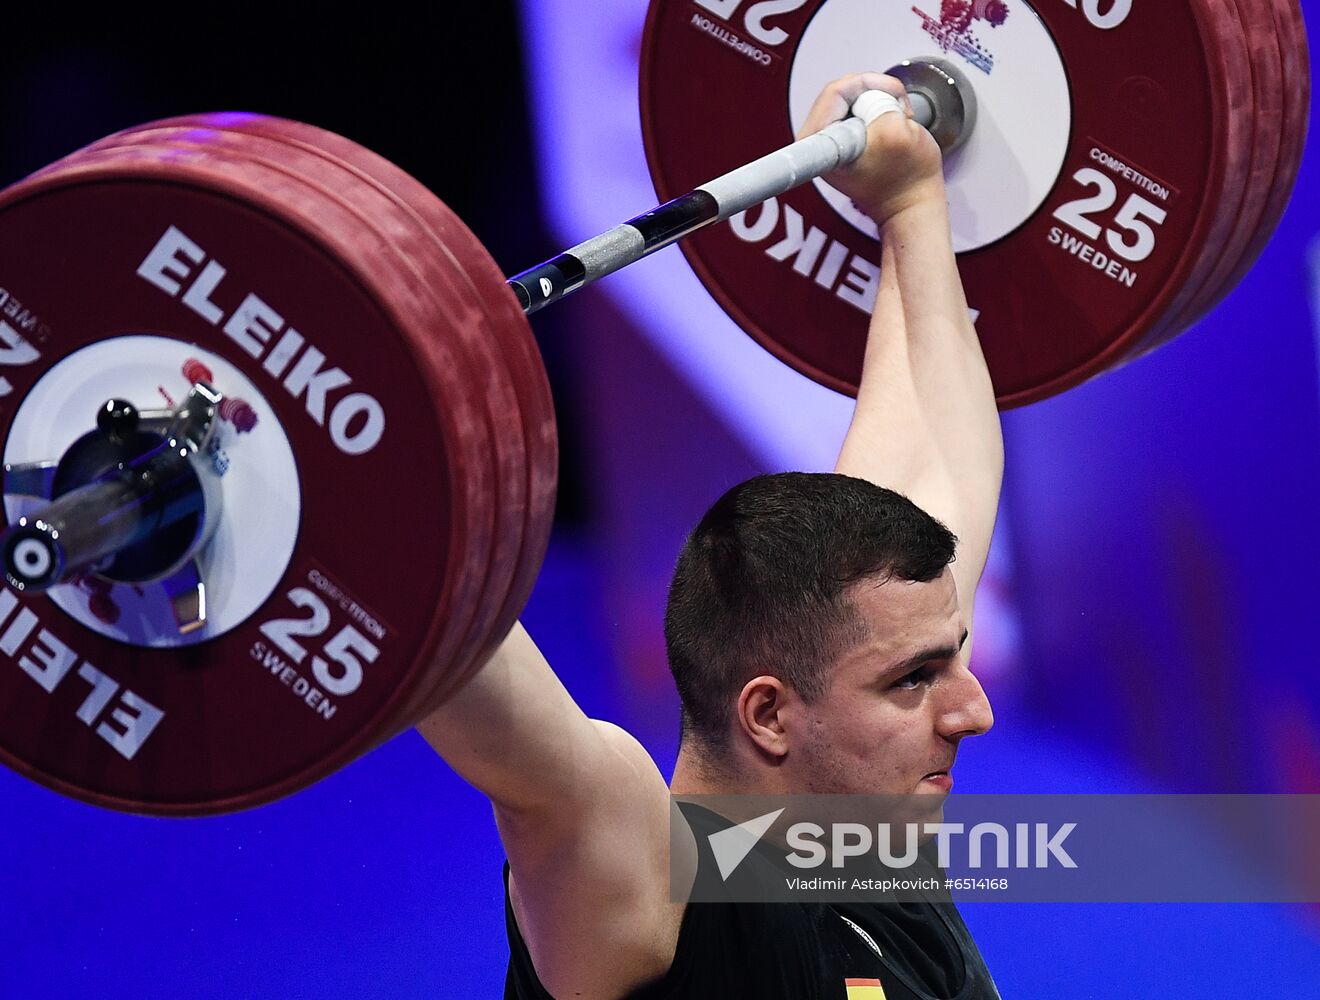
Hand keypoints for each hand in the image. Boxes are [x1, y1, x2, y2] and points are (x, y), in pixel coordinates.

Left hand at [798, 72, 944, 225]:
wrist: (911, 203)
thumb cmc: (905, 179)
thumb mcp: (897, 133)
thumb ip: (878, 104)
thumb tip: (871, 96)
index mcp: (820, 144)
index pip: (836, 91)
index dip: (867, 86)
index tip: (885, 102)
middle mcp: (817, 140)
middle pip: (842, 88)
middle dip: (875, 90)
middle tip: (898, 107)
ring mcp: (829, 138)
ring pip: (851, 93)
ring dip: (879, 97)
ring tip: (897, 116)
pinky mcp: (842, 136)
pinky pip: (858, 103)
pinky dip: (878, 104)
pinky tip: (891, 119)